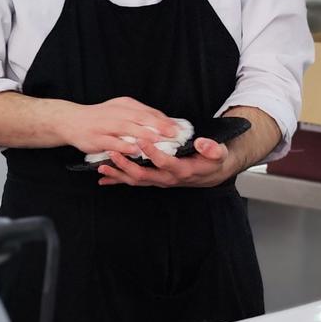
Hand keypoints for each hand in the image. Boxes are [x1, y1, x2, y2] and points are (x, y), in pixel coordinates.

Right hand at [52, 97, 179, 156]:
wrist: (71, 120)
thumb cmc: (100, 117)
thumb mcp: (120, 109)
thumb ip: (140, 115)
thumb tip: (165, 123)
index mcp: (124, 104)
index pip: (148, 112)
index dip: (164, 120)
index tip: (179, 129)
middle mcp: (116, 113)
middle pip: (141, 118)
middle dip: (159, 127)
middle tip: (174, 135)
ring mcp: (105, 125)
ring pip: (128, 129)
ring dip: (144, 135)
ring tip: (159, 142)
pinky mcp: (97, 138)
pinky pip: (113, 142)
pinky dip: (124, 146)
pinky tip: (135, 151)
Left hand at [97, 136, 234, 188]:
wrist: (211, 173)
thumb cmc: (213, 161)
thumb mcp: (219, 153)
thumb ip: (212, 149)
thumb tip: (202, 143)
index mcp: (182, 170)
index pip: (165, 162)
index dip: (152, 152)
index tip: (141, 140)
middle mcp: (168, 179)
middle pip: (143, 175)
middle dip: (126, 165)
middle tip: (112, 153)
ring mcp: (159, 181)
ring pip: (135, 180)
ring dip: (118, 174)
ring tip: (101, 168)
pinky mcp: (154, 180)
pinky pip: (134, 182)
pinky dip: (118, 181)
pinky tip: (104, 179)